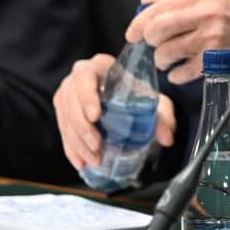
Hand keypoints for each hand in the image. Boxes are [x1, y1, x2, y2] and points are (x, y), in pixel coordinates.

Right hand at [53, 54, 175, 168]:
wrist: (127, 99)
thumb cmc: (139, 95)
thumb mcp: (154, 102)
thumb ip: (164, 117)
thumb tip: (168, 138)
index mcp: (100, 66)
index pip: (84, 75)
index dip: (86, 96)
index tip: (95, 117)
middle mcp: (78, 77)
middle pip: (70, 101)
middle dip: (82, 127)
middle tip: (97, 146)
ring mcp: (67, 94)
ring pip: (65, 118)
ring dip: (77, 142)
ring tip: (94, 159)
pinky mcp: (62, 111)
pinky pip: (62, 130)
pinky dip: (71, 149)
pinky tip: (81, 163)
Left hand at [129, 0, 229, 84]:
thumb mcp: (217, 3)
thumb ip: (179, 2)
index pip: (160, 7)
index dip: (139, 22)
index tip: (132, 33)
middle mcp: (208, 14)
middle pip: (157, 29)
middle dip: (151, 42)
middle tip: (157, 46)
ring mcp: (212, 38)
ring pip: (166, 53)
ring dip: (163, 60)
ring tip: (171, 61)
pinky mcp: (216, 61)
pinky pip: (182, 72)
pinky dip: (178, 75)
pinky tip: (183, 72)